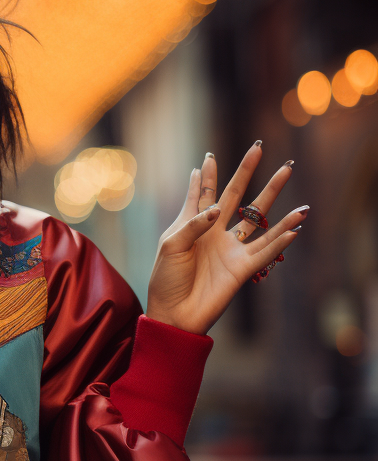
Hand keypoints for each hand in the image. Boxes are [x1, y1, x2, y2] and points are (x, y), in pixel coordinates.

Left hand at [145, 143, 306, 334]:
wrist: (173, 313)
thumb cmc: (166, 279)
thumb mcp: (171, 245)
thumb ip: (194, 224)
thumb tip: (218, 209)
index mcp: (193, 226)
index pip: (202, 194)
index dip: (206, 175)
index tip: (209, 156)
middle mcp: (215, 234)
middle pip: (236, 197)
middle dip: (247, 173)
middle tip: (258, 147)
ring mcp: (231, 250)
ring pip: (258, 219)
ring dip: (275, 199)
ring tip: (287, 173)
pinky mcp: (242, 269)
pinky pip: (266, 252)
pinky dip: (281, 239)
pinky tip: (295, 226)